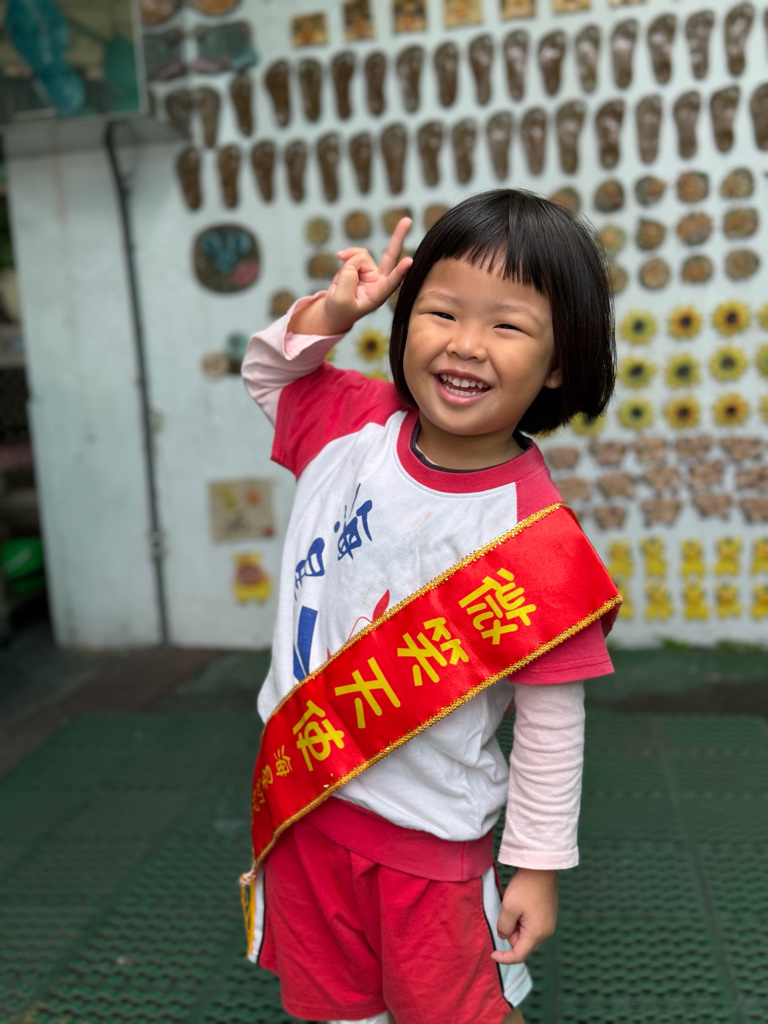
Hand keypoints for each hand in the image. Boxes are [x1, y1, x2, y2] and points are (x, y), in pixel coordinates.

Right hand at [289, 218, 412, 335]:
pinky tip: (340, 261)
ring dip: (347, 265)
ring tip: (339, 282)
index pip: (391, 282)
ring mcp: (373, 272)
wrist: (333, 310)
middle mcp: (379, 282)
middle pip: (390, 256)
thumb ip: (347, 280)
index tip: (409, 261)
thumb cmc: (339, 310)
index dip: (399, 272)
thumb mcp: (341, 299)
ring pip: (360, 256)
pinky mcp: (364, 266)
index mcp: (378, 296)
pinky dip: (345, 258)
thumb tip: (353, 262)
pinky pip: (354, 254)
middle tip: (407, 220)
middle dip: (398, 238)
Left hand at [492, 868, 557, 964]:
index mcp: (537, 933)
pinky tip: (522, 905)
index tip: (492, 954)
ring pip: (528, 935)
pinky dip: (524, 921)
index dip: (504, 958)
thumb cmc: (524, 887)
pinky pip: (533, 927)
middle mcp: (546, 932)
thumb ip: (504, 927)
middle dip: (512, 935)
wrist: (541, 867)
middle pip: (523, 945)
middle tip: (507, 914)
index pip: (519, 955)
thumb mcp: (508, 908)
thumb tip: (505, 936)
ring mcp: (550, 924)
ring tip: (515, 907)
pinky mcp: (549, 916)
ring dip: (517, 927)